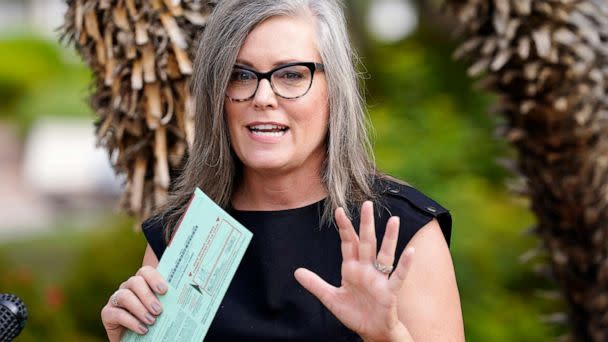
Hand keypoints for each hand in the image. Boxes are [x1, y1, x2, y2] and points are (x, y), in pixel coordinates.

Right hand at [101, 266, 167, 341]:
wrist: (138, 338)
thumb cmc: (154, 321)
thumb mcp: (162, 310)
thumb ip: (170, 301)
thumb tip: (189, 297)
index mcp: (142, 282)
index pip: (145, 272)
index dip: (154, 278)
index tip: (164, 290)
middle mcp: (128, 287)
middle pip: (135, 282)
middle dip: (148, 296)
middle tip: (159, 310)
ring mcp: (116, 299)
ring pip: (124, 296)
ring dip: (139, 308)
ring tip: (151, 321)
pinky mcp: (107, 313)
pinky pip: (116, 313)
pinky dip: (131, 322)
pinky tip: (143, 329)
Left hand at [294, 201, 414, 341]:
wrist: (371, 332)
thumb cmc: (354, 313)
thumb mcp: (331, 298)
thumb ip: (315, 284)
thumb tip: (296, 271)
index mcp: (352, 268)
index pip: (348, 243)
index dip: (344, 228)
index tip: (339, 210)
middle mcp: (367, 269)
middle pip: (366, 242)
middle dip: (365, 224)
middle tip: (367, 203)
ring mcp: (379, 278)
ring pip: (385, 254)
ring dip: (389, 238)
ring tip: (393, 220)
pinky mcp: (389, 291)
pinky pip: (398, 276)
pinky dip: (405, 264)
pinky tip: (410, 251)